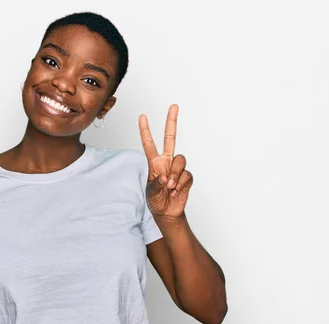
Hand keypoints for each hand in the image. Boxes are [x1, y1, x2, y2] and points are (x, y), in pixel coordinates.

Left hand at [139, 104, 192, 218]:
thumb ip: (156, 184)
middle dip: (172, 121)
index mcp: (154, 163)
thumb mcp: (150, 192)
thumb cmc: (156, 200)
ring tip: (170, 187)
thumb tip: (165, 177)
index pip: (149, 144)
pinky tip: (176, 191)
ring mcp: (177, 168)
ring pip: (180, 160)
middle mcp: (166, 161)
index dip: (145, 131)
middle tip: (174, 106)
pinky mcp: (186, 176)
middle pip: (170, 138)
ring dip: (175, 174)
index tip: (142, 116)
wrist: (167, 212)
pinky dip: (180, 184)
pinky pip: (186, 175)